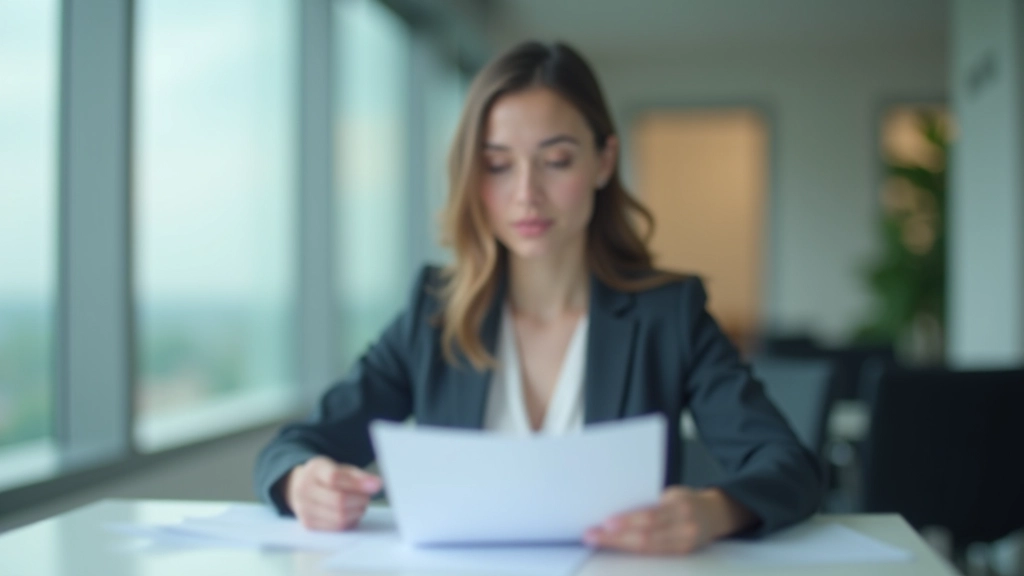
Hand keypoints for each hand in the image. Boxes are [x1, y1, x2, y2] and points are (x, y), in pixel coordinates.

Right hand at [283, 456, 382, 530]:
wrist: (302, 487)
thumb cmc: (327, 477)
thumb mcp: (342, 469)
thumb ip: (359, 476)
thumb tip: (376, 484)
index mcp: (315, 469)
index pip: (334, 478)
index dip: (357, 483)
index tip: (375, 485)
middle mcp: (304, 489)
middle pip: (338, 501)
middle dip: (360, 500)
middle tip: (366, 497)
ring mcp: (304, 508)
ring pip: (339, 517)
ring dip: (356, 512)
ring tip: (358, 504)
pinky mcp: (308, 524)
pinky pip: (336, 528)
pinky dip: (349, 521)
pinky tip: (350, 513)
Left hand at [583, 486, 756, 554]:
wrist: (716, 514)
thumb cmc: (687, 500)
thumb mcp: (672, 494)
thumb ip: (651, 504)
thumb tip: (618, 513)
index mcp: (681, 506)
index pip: (650, 517)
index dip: (627, 522)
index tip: (605, 523)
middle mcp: (685, 527)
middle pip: (645, 536)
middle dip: (615, 537)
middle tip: (592, 535)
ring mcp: (685, 544)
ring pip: (647, 548)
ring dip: (620, 546)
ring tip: (599, 541)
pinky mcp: (682, 554)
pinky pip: (654, 554)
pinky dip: (633, 551)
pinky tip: (618, 548)